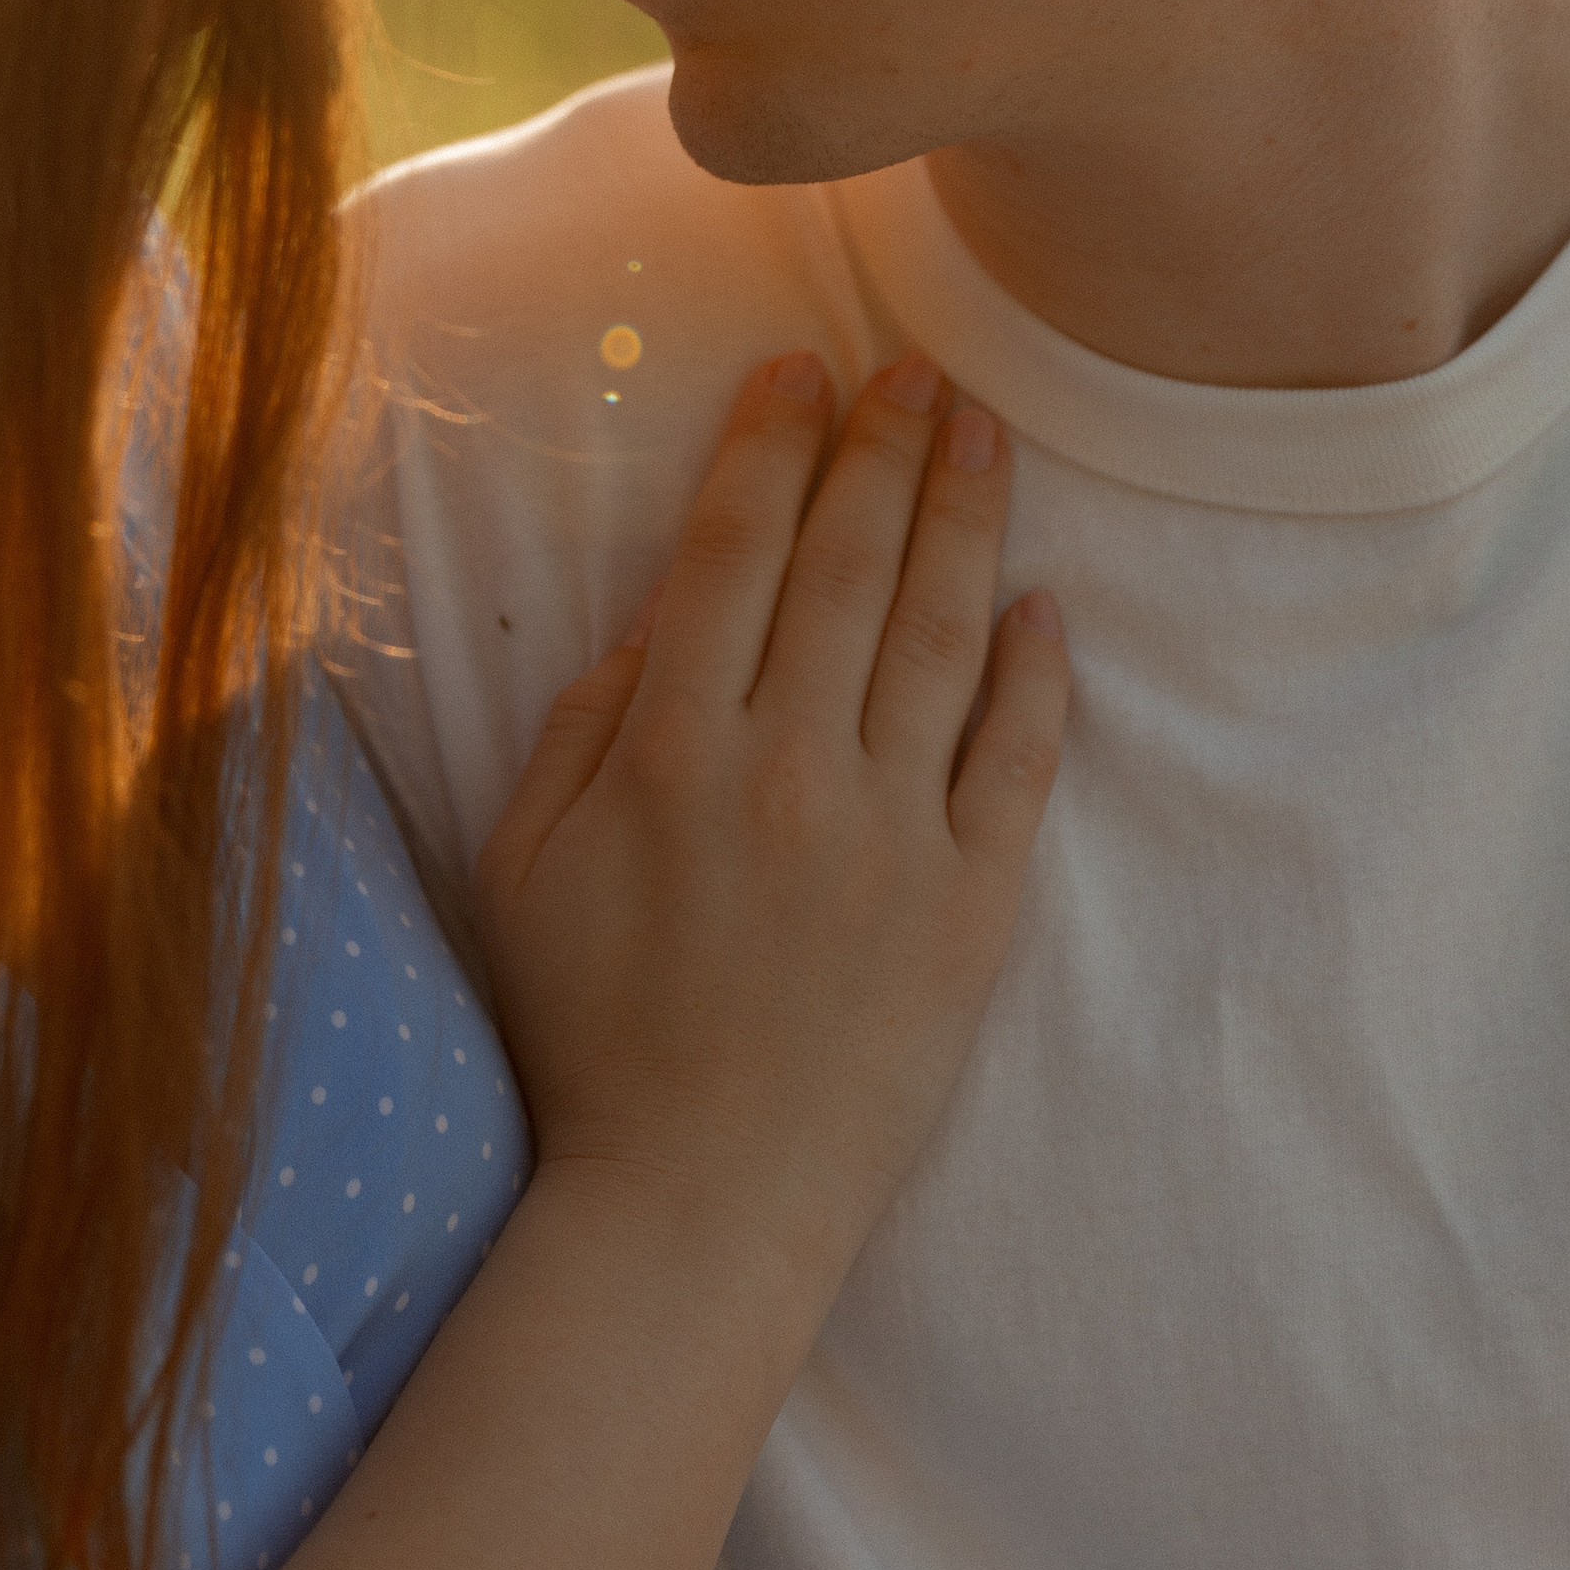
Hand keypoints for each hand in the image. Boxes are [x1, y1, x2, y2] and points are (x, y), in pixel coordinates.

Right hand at [473, 353, 1065, 1293]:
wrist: (695, 1204)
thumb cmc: (591, 1034)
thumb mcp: (528, 867)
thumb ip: (583, 726)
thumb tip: (659, 614)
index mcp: (672, 752)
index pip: (729, 552)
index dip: (769, 446)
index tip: (800, 367)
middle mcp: (787, 771)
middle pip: (847, 566)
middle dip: (880, 448)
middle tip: (914, 365)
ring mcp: (891, 836)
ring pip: (940, 635)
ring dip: (964, 518)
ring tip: (983, 432)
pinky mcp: (972, 906)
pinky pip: (1016, 760)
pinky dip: (1034, 672)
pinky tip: (1041, 603)